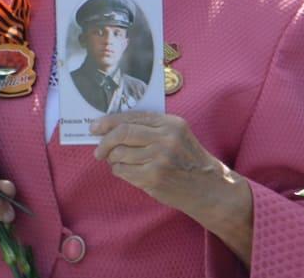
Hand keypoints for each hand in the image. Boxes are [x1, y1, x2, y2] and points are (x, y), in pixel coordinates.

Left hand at [92, 112, 239, 216]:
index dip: (109, 121)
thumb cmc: (188, 160)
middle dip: (104, 142)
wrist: (207, 186)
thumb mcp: (177, 135)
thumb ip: (152, 128)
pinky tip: (128, 172)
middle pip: (122, 133)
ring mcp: (159, 158)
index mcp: (171, 123)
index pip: (132, 116)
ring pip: (119, 154)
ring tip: (120, 163)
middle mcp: (166, 138)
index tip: (95, 126)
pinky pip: (122, 171)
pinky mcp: (153, 177)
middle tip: (99, 150)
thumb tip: (114, 127)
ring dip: (113, 160)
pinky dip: (119, 171)